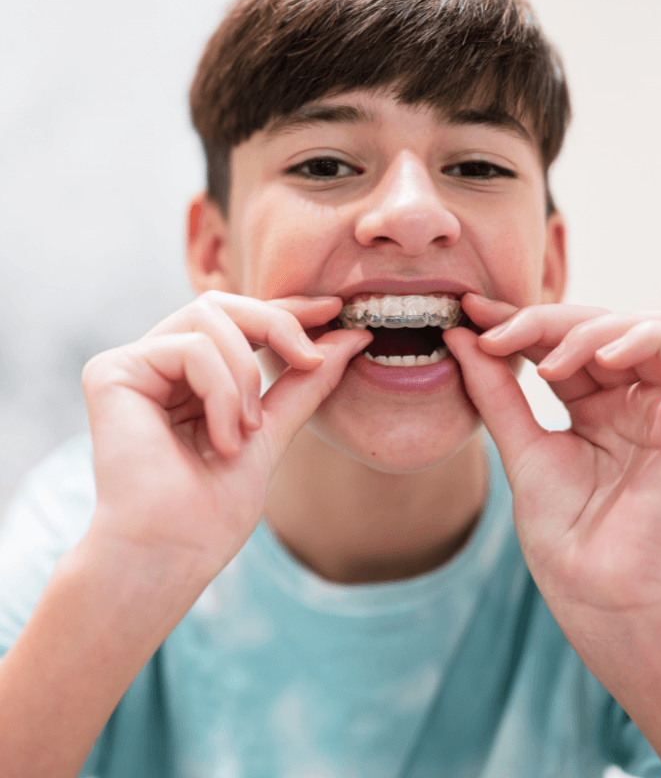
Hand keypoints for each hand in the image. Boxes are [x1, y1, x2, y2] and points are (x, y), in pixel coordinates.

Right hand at [81, 291, 371, 577]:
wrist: (174, 552)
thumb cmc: (214, 509)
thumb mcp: (273, 431)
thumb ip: (305, 382)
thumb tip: (351, 338)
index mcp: (191, 378)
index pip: (240, 322)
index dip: (286, 309)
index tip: (336, 310)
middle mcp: (159, 364)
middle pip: (224, 304)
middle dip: (277, 323)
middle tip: (310, 358)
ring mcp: (134, 365)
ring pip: (210, 317)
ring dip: (246, 376)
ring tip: (247, 433)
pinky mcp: (112, 372)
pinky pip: (190, 348)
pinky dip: (222, 392)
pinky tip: (222, 438)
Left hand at [444, 295, 660, 624]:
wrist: (588, 588)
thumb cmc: (558, 528)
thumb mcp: (518, 445)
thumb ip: (494, 389)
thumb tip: (460, 333)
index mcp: (592, 401)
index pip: (562, 338)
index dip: (519, 318)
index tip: (470, 312)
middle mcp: (630, 397)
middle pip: (600, 323)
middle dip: (544, 320)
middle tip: (495, 334)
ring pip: (644, 326)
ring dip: (590, 329)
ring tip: (546, 364)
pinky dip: (650, 339)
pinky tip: (601, 360)